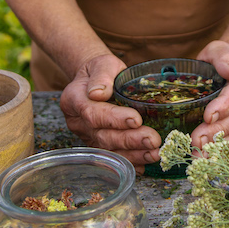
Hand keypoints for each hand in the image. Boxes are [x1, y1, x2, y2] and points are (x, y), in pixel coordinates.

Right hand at [60, 54, 161, 171]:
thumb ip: (101, 76)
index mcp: (74, 99)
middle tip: (153, 140)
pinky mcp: (98, 145)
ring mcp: (87, 136)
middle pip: (102, 135)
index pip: (92, 112)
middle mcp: (77, 122)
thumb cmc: (102, 71)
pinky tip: (146, 163)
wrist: (98, 80)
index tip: (136, 119)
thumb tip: (99, 92)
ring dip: (133, 154)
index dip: (114, 119)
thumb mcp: (103, 64)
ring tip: (155, 153)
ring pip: (109, 150)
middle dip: (130, 140)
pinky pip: (113, 157)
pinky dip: (130, 162)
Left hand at [190, 40, 228, 148]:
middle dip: (216, 131)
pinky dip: (221, 150)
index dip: (224, 107)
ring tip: (199, 154)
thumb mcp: (220, 48)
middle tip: (197, 141)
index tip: (208, 116)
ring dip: (217, 145)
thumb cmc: (223, 57)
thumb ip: (224, 57)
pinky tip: (206, 158)